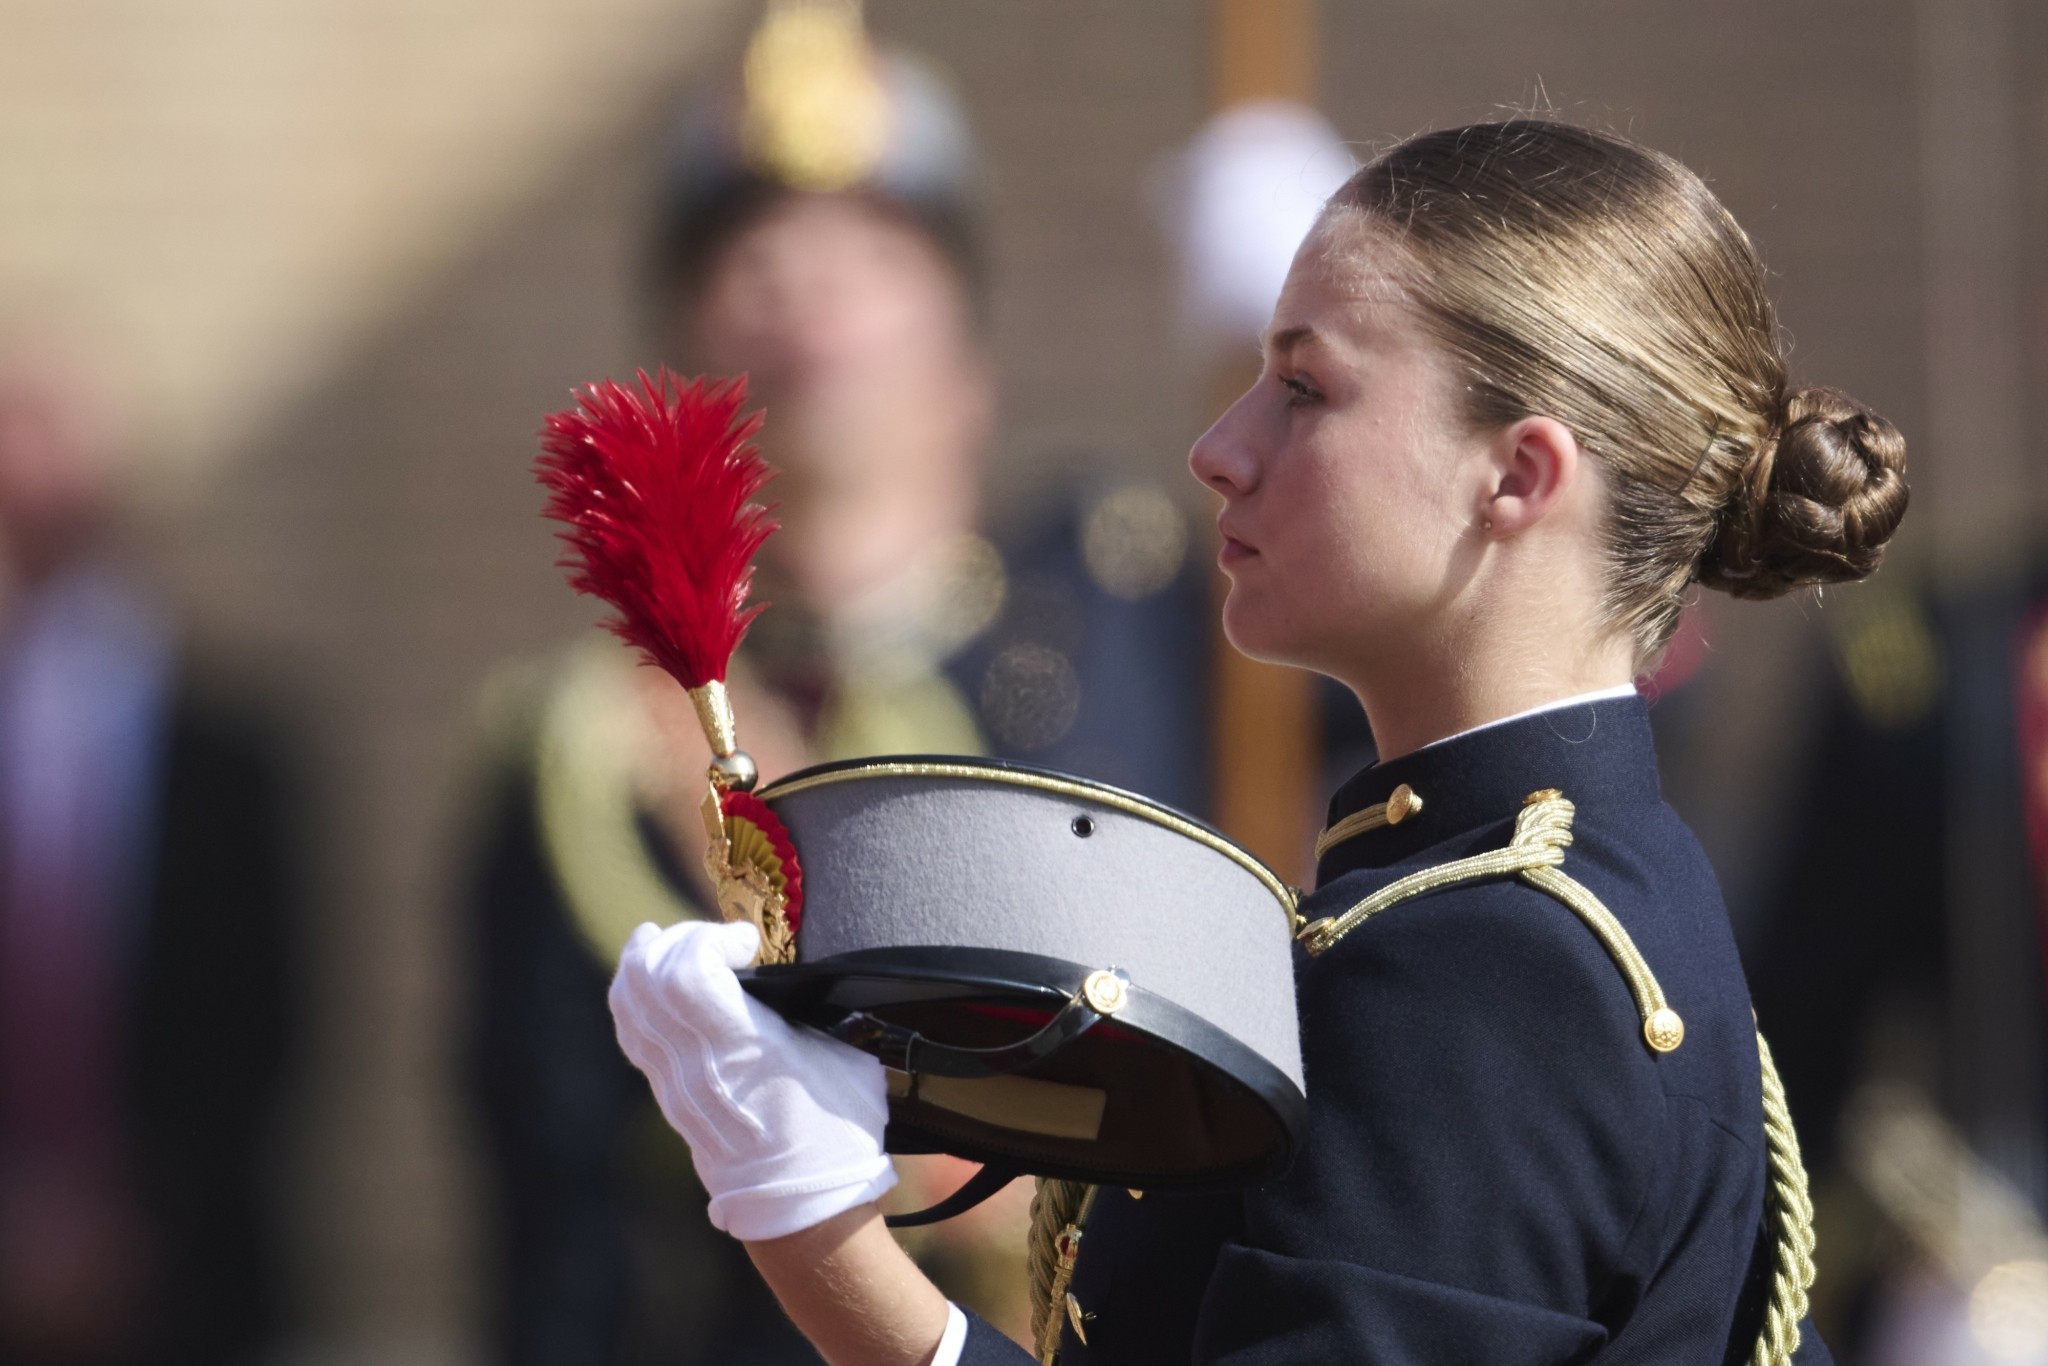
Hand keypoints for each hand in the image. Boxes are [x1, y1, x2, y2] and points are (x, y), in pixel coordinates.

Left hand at [610, 918, 896, 1240]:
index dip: (711, 939)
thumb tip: (811, 977)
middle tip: (714, 938)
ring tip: (663, 939)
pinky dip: (634, 996)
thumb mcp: (848, 1057)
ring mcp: (673, 1083)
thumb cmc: (837, 1132)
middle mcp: (695, 1065)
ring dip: (643, 962)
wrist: (802, 1205)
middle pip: (649, 980)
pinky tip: (650, 978)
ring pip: (628, 1005)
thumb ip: (818, 1009)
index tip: (748, 944)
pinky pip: (632, 1032)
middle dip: (678, 940)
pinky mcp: (666, 1094)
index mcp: (743, 1051)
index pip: (689, 975)